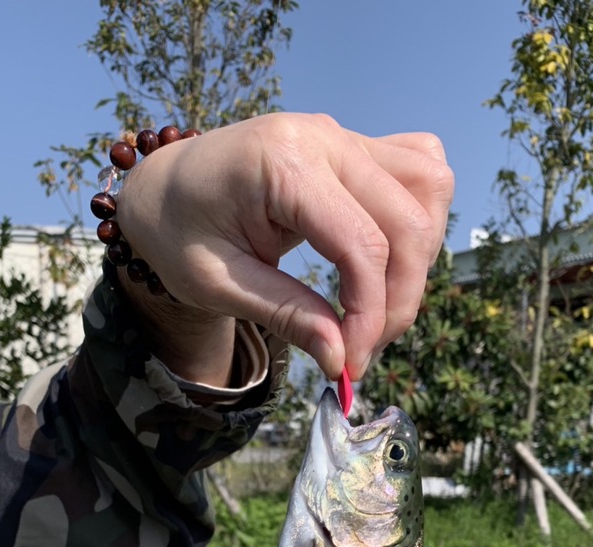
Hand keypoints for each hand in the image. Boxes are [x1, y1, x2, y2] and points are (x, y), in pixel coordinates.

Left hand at [116, 112, 453, 381]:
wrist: (163, 188)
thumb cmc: (179, 233)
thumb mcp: (217, 284)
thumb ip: (285, 315)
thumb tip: (343, 361)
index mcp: (282, 162)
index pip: (361, 244)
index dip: (369, 314)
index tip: (351, 365)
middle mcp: (324, 137)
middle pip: (408, 223)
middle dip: (398, 299)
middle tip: (363, 349)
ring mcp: (344, 136)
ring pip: (429, 189)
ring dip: (418, 260)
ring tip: (376, 308)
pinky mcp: (354, 146)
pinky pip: (420, 171)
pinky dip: (419, 219)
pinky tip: (389, 261)